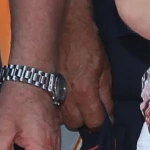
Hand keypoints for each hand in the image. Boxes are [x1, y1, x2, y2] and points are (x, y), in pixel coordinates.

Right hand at [59, 15, 112, 129]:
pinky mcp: (40, 87)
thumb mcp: (104, 69)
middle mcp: (65, 97)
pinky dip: (55, 106)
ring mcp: (49, 92)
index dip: (99, 122)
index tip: (101, 117)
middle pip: (74, 123)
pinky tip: (60, 97)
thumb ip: (106, 95)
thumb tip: (109, 116)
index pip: (93, 122)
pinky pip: (49, 107)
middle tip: (86, 108)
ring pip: (59, 118)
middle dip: (82, 118)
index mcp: (84, 92)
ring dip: (67, 113)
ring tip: (72, 101)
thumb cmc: (88, 44)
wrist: (63, 25)